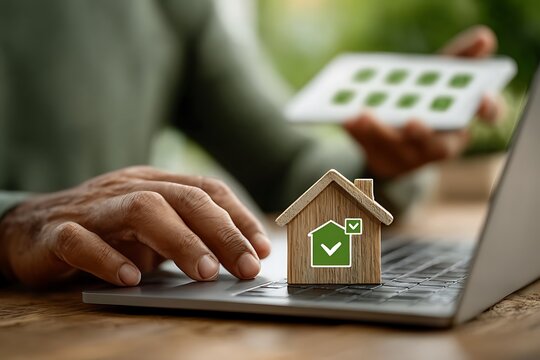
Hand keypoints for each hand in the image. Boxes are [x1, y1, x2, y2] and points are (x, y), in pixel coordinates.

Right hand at [0, 166, 270, 286]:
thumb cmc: (104, 230)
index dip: (238, 217)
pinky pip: (83, 241)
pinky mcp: (58, 232)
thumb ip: (184, 236)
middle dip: (221, 232)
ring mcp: (94, 208)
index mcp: (154, 183)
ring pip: (141, 211)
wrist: (30, 227)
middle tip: (246, 266)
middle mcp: (128, 188)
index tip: (263, 247)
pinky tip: (131, 280)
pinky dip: (109, 259)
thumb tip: (235, 260)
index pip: (206, 190)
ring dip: (179, 241)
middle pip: (183, 198)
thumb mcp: (150, 229)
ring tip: (204, 272)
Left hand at [345, 25, 504, 178]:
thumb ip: (459, 59)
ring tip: (364, 114)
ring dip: (380, 132)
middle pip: (435, 146)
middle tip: (412, 121)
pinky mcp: (383, 161)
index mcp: (461, 121)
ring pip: (397, 149)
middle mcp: (439, 145)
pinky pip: (368, 148)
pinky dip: (357, 133)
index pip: (488, 116)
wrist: (394, 140)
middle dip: (423, 134)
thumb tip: (482, 37)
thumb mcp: (439, 79)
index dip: (490, 108)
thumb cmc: (425, 102)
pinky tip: (346, 117)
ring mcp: (410, 157)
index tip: (483, 98)